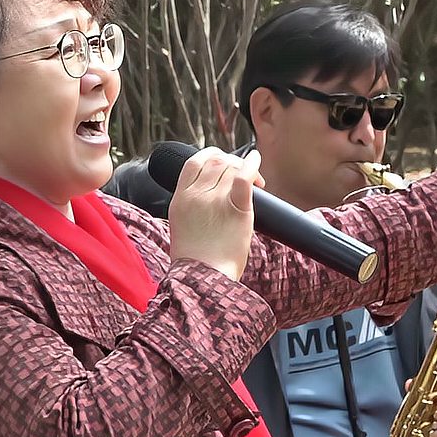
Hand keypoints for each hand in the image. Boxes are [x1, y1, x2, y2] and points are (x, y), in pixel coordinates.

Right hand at [167, 148, 264, 280]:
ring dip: (244, 168)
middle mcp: (195, 196)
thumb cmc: (196, 262)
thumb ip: (192, 208)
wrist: (202, 280)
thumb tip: (211, 198)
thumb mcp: (182, 227)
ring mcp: (214, 201)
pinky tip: (256, 160)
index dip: (210, 156)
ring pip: (231, 168)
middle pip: (215, 162)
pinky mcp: (236, 209)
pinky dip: (252, 165)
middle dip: (231, 162)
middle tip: (243, 172)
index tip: (221, 160)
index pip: (193, 162)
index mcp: (179, 199)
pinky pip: (243, 177)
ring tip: (256, 180)